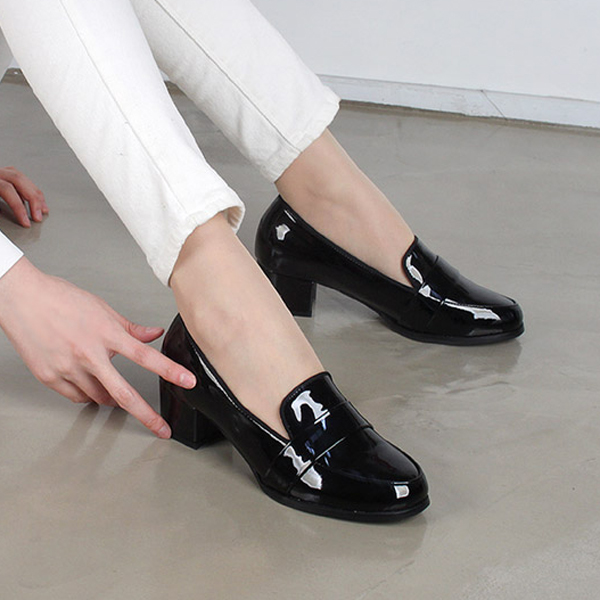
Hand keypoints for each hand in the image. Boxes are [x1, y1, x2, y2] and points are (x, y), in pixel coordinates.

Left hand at [0, 166, 48, 226]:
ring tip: (43, 210)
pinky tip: (36, 201)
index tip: (26, 222)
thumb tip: (12, 214)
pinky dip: (32, 190)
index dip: (19, 208)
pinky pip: (23, 180)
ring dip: (36, 196)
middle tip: (38, 216)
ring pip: (24, 179)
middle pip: (20, 181)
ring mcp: (3, 171)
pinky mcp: (6, 174)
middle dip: (33, 200)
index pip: (7, 190)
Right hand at [0, 258, 195, 437]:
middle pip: (123, 392)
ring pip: (99, 397)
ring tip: (114, 390)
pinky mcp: (50, 377)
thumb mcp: (103, 309)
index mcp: (106, 333)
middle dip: (147, 415)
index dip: (170, 371)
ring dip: (112, 398)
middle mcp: (89, 354)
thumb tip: (153, 334)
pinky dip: (88, 395)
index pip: (146, 357)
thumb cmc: (60, 299)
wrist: (21, 298)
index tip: (187, 382)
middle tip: (161, 429)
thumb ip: (130, 328)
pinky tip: (89, 385)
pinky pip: (77, 397)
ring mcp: (68, 368)